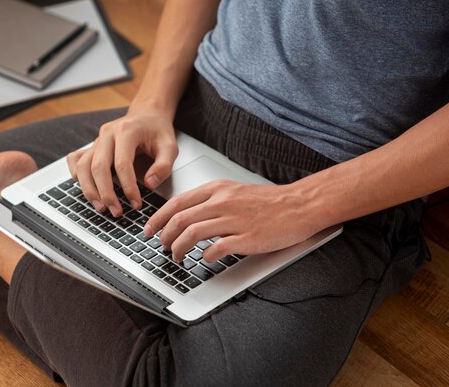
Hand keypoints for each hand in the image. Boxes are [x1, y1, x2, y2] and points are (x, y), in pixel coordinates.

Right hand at [67, 108, 177, 216]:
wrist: (147, 114)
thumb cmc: (157, 131)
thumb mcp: (170, 146)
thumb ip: (163, 166)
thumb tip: (149, 184)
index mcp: (127, 131)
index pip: (122, 163)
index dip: (128, 187)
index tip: (136, 203)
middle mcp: (107, 134)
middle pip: (98, 167)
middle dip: (106, 193)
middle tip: (116, 211)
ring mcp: (97, 140)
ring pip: (83, 166)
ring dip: (89, 190)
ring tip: (101, 208)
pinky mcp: (92, 146)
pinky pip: (76, 161)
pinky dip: (77, 176)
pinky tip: (87, 189)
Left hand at [144, 179, 322, 261]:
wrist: (299, 205)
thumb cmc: (268, 201)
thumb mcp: (233, 190)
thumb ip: (210, 200)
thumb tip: (185, 214)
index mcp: (217, 189)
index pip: (177, 202)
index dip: (158, 218)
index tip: (150, 228)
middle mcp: (222, 202)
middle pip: (180, 219)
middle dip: (164, 235)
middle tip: (160, 245)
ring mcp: (234, 220)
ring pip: (193, 234)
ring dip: (179, 248)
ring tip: (176, 256)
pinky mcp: (247, 238)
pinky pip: (218, 248)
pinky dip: (205, 256)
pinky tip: (204, 259)